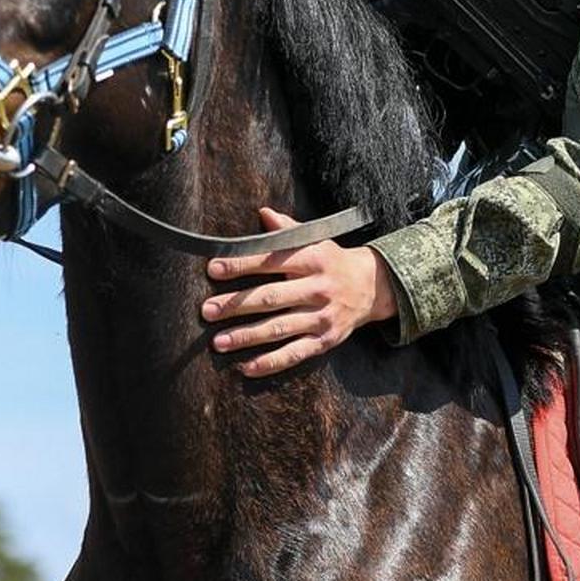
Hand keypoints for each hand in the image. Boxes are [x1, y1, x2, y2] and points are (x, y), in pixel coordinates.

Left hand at [200, 206, 397, 378]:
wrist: (372, 287)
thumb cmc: (331, 261)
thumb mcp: (315, 240)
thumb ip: (288, 230)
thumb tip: (263, 212)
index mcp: (312, 260)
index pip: (271, 260)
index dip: (241, 264)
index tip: (213, 268)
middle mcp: (317, 289)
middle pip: (271, 298)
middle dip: (236, 305)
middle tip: (207, 310)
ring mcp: (322, 317)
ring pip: (279, 329)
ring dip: (247, 336)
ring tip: (218, 342)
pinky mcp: (325, 341)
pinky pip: (295, 354)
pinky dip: (271, 363)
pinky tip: (246, 367)